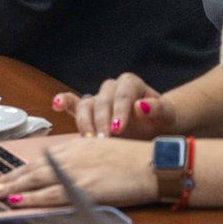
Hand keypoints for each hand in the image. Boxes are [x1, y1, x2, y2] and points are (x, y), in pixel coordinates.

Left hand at [0, 137, 156, 208]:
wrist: (151, 164)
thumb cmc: (132, 159)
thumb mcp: (102, 151)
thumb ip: (82, 158)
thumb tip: (65, 169)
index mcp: (76, 147)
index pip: (41, 159)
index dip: (21, 169)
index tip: (5, 175)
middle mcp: (71, 156)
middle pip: (33, 168)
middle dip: (8, 178)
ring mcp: (76, 171)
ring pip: (36, 179)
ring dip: (12, 186)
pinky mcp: (83, 187)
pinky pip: (51, 194)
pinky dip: (32, 198)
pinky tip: (18, 201)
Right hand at [54, 72, 176, 138]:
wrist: (156, 126)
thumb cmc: (161, 119)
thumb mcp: (166, 115)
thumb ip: (157, 108)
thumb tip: (141, 106)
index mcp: (131, 83)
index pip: (123, 94)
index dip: (119, 110)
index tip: (118, 128)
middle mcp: (112, 88)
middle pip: (103, 100)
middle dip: (102, 120)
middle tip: (104, 139)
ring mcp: (98, 99)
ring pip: (86, 104)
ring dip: (86, 122)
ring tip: (89, 139)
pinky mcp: (89, 111)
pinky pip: (73, 103)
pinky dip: (63, 102)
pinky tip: (56, 105)